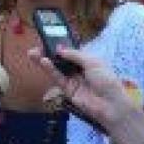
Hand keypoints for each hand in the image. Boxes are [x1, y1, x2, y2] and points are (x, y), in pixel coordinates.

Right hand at [28, 46, 142, 130]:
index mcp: (89, 60)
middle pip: (62, 60)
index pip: (73, 51)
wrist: (110, 104)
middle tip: (37, 46)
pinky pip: (57, 78)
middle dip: (50, 53)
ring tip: (33, 53)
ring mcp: (73, 80)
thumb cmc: (106, 80)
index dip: (62, 46)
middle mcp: (80, 69)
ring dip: (45, 60)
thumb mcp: (93, 62)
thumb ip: (75, 55)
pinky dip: (50, 70)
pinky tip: (43, 61)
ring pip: (57, 68)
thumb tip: (60, 49)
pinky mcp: (68, 90)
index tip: (50, 39)